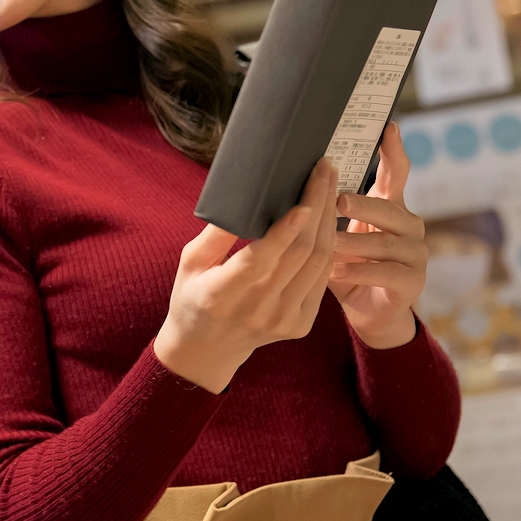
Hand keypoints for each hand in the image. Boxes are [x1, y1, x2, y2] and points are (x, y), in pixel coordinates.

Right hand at [154, 158, 339, 392]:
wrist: (207, 350)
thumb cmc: (192, 297)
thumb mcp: (190, 263)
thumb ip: (216, 233)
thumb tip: (244, 195)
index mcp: (222, 294)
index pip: (261, 260)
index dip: (285, 231)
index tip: (303, 202)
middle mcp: (258, 309)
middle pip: (299, 254)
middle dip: (317, 207)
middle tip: (324, 170)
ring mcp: (283, 320)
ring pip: (318, 264)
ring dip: (329, 221)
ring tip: (330, 186)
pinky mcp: (300, 325)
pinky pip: (322, 279)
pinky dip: (330, 247)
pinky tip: (329, 220)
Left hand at [331, 123, 426, 348]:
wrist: (366, 312)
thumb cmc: (347, 265)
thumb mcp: (334, 235)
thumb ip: (327, 212)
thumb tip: (295, 181)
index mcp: (390, 207)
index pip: (396, 173)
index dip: (393, 151)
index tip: (389, 127)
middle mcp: (409, 225)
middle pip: (388, 206)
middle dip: (362, 203)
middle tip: (337, 200)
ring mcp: (416, 253)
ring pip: (385, 240)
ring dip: (354, 242)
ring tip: (329, 244)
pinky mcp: (413, 281)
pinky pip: (386, 271)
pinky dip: (358, 271)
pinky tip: (336, 271)